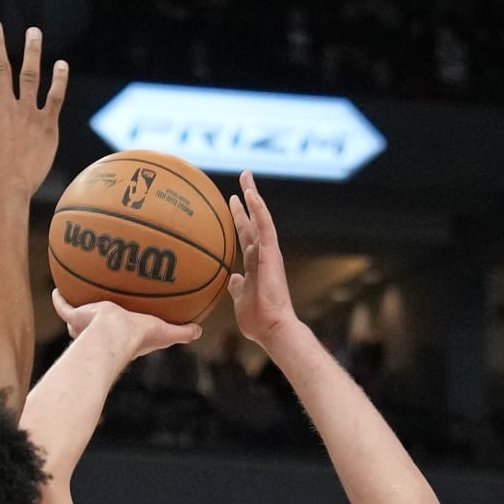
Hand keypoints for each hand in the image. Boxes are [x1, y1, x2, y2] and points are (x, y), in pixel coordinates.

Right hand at [0, 22, 66, 198]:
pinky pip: (54, 98)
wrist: (4, 192)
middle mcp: (5, 105)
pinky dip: (59, 81)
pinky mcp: (45, 126)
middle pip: (0, 67)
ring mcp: (27, 113)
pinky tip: (61, 65)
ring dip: (32, 52)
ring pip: (30, 76)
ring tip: (34, 31)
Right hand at [51, 292, 201, 365]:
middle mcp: (101, 332)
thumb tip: (200, 330)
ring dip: (79, 307)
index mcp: (121, 335)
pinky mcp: (74, 316)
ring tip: (79, 290)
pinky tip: (57, 287)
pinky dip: (59, 298)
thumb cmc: (137, 337)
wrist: (113, 335)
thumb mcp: (164, 332)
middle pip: (97, 325)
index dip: (123, 325)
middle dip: (97, 316)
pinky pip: (63, 307)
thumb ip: (181, 332)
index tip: (126, 316)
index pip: (120, 331)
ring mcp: (85, 325)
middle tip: (101, 302)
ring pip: (78, 317)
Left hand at [227, 170, 302, 356]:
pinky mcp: (272, 254)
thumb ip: (237, 287)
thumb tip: (231, 279)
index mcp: (254, 263)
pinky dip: (258, 210)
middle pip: (252, 220)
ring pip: (260, 217)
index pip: (245, 235)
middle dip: (247, 199)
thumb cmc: (257, 320)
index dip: (239, 218)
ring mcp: (268, 252)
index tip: (232, 202)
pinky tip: (250, 194)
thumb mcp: (240, 300)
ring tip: (246, 176)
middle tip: (243, 177)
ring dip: (253, 195)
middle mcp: (262, 253)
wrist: (272, 328)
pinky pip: (265, 227)